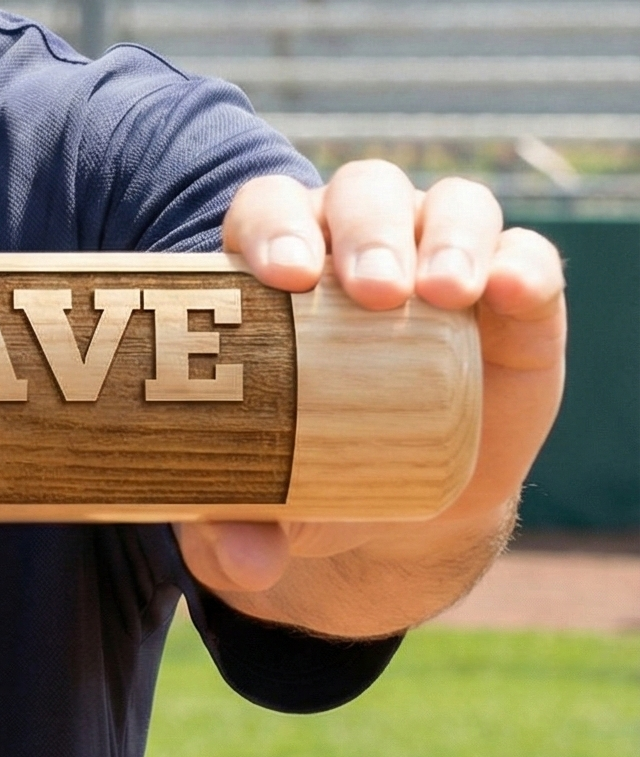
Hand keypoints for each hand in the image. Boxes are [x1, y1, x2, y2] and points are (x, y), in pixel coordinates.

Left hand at [177, 159, 565, 631]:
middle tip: (370, 291)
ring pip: (448, 208)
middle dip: (363, 231)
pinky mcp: (516, 300)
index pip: (267, 214)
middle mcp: (359, 243)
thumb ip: (231, 532)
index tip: (281, 276)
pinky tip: (508, 292)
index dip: (272, 228)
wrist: (400, 512)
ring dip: (445, 237)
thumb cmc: (303, 474)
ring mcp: (441, 259)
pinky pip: (526, 257)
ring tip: (440, 293)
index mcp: (275, 269)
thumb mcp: (259, 505)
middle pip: (359, 196)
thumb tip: (245, 560)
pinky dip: (519, 265)